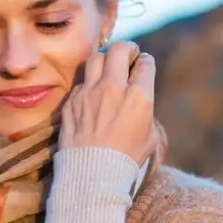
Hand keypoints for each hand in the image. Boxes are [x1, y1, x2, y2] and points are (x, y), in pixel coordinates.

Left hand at [60, 41, 156, 165]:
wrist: (91, 173)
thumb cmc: (125, 159)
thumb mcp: (149, 137)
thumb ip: (145, 111)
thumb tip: (140, 100)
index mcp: (139, 96)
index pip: (145, 63)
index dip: (145, 63)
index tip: (142, 67)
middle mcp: (114, 88)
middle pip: (120, 49)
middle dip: (126, 48)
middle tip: (127, 56)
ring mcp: (90, 92)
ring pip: (96, 57)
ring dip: (104, 59)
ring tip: (107, 69)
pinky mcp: (72, 100)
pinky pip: (81, 80)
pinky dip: (88, 82)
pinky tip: (91, 92)